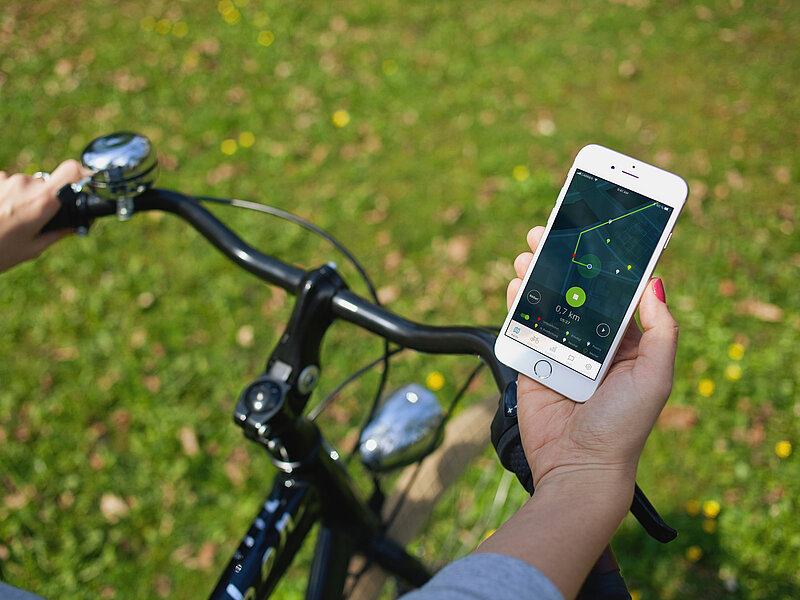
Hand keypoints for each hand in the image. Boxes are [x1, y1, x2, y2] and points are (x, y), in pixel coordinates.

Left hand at [0, 160, 86, 272]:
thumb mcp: (32, 249)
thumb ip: (57, 233)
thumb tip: (74, 226)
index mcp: (43, 202)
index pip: (71, 171)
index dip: (81, 174)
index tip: (83, 182)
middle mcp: (26, 185)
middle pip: (47, 183)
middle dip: (44, 199)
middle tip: (33, 220)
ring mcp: (6, 180)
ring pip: (25, 184)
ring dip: (22, 198)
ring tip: (9, 220)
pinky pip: (7, 184)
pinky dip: (6, 196)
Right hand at [507, 226, 678, 493]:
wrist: (579, 467)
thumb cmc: (623, 427)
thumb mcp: (655, 376)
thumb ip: (660, 330)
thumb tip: (657, 283)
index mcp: (625, 342)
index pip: (615, 290)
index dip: (605, 261)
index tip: (594, 230)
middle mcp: (592, 342)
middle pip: (576, 289)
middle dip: (563, 259)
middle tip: (550, 232)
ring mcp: (560, 351)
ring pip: (547, 301)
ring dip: (538, 273)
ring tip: (529, 254)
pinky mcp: (532, 362)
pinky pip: (523, 326)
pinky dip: (518, 302)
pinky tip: (516, 285)